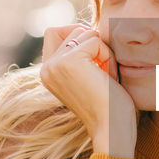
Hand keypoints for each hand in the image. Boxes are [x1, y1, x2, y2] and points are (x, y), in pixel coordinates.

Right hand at [39, 23, 136, 156]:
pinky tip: (110, 78)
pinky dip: (109, 57)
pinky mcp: (70, 61)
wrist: (111, 129)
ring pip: (86, 34)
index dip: (80, 37)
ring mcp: (56, 64)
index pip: (55, 32)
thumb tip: (86, 29)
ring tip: (107, 77)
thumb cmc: (108, 106)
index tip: (95, 63)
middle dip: (96, 47)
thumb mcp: (87, 76)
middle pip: (74, 30)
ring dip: (104, 52)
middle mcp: (46, 68)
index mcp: (47, 73)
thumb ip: (80, 55)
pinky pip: (96, 41)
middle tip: (105, 74)